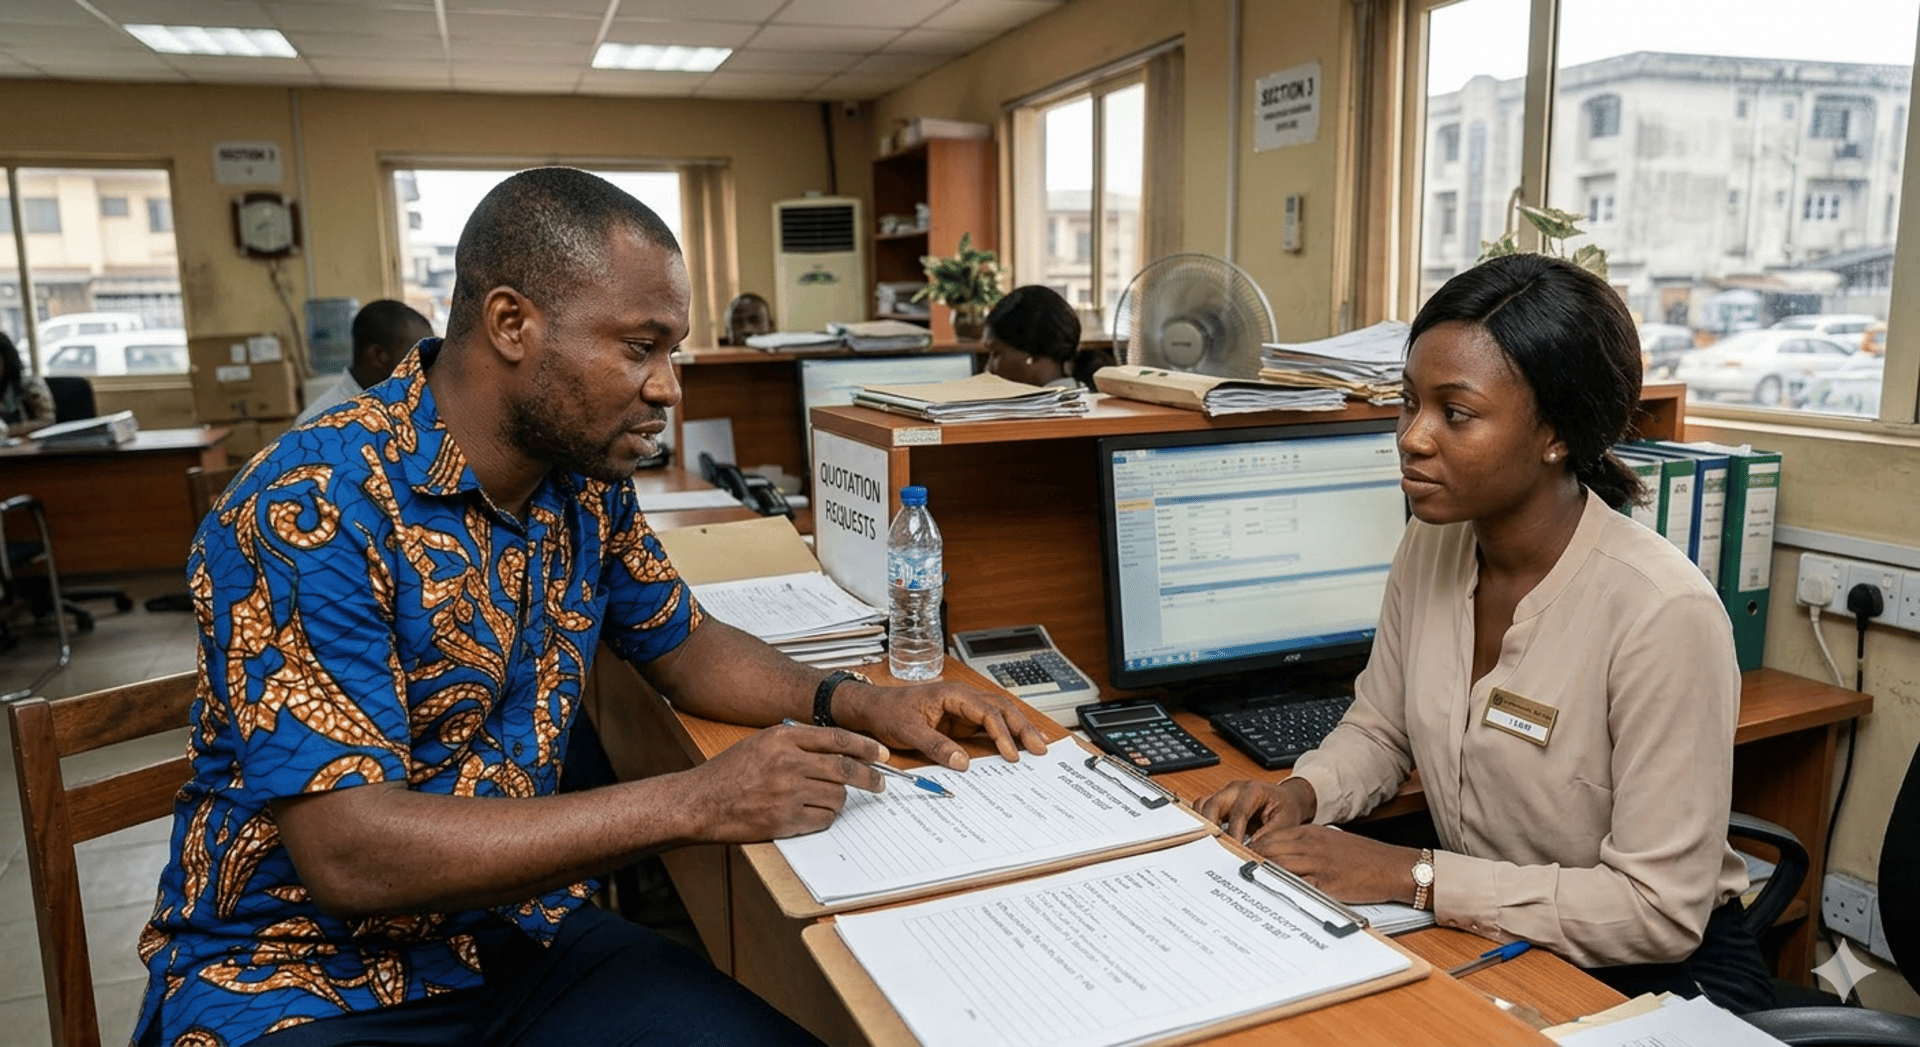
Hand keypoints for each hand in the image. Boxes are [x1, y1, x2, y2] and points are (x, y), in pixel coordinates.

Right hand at [677, 722, 887, 842]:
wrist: (701, 802)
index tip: (881, 755)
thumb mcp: (762, 742)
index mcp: (783, 738)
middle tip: (879, 783)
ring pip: (837, 797)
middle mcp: (788, 762)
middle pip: (845, 769)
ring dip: (838, 800)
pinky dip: (823, 817)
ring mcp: (787, 793)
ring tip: (822, 799)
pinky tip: (811, 813)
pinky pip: (823, 819)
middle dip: (869, 778)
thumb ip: (798, 741)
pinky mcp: (784, 820)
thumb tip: (839, 749)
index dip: (865, 747)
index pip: (837, 739)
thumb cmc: (729, 772)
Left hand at [835, 679, 1048, 769]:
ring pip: (999, 715)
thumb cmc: (888, 711)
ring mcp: (963, 709)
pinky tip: (1016, 747)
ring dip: (1019, 729)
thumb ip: (935, 745)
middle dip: (1023, 728)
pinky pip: (988, 726)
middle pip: (1002, 709)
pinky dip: (1005, 735)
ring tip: (1037, 746)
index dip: (1002, 732)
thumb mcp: (908, 730)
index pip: (986, 711)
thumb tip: (961, 762)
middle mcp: (962, 698)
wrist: (873, 708)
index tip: (1012, 753)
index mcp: (953, 694)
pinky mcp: (960, 721)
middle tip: (1040, 748)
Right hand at [1197, 777, 1315, 840]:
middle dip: (1211, 828)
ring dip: (1203, 825)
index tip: (1235, 851)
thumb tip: (1252, 852)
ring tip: (1208, 846)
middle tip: (1215, 850)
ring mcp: (1224, 794)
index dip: (1234, 834)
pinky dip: (1202, 824)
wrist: (1286, 799)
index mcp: (1252, 790)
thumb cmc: (1286, 807)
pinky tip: (1208, 840)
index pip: (1237, 813)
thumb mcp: (1285, 823)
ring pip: (1201, 805)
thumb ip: (1268, 837)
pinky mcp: (1218, 802)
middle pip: (1211, 805)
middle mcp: (1234, 789)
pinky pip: (1202, 810)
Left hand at [1244, 825, 1421, 905]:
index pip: (1269, 837)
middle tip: (1227, 874)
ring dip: (1259, 876)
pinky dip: (1282, 892)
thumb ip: (1304, 846)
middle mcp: (1311, 845)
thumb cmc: (1363, 857)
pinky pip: (1299, 888)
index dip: (1249, 848)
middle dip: (1247, 862)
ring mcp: (1319, 865)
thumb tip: (1276, 857)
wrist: (1393, 866)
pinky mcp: (1328, 885)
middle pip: (1268, 851)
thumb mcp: (1330, 841)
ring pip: (1279, 867)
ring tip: (1241, 886)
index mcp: (1311, 832)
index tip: (1232, 858)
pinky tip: (1269, 898)